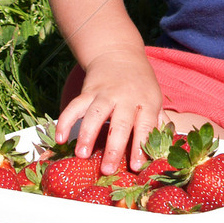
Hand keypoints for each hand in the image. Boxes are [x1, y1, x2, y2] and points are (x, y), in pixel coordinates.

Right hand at [54, 49, 166, 173]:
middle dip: (114, 148)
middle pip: (121, 123)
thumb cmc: (139, 83)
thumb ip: (158, 123)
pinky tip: (60, 138)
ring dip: (87, 134)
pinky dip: (65, 121)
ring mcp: (106, 93)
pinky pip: (74, 106)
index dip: (141, 146)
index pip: (146, 126)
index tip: (136, 166)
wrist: (119, 53)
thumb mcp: (154, 98)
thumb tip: (163, 149)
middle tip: (107, 169)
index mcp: (146, 101)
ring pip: (95, 113)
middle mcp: (126, 97)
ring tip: (81, 155)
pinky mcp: (88, 90)